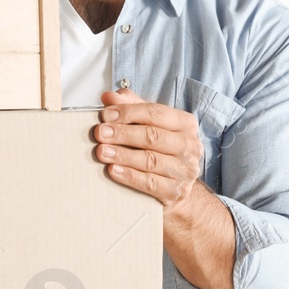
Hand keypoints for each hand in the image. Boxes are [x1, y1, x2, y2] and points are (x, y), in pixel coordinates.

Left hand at [92, 87, 203, 214]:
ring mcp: (184, 170)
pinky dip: (130, 176)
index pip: (156, 113)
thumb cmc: (162, 149)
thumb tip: (109, 96)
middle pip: (153, 136)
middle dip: (123, 133)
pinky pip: (150, 183)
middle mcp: (189, 146)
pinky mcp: (175, 192)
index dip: (129, 112)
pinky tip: (113, 170)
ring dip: (123, 155)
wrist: (178, 187)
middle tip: (100, 133)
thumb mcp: (150, 124)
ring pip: (151, 160)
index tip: (106, 114)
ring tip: (102, 152)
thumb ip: (132, 107)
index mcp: (184, 124)